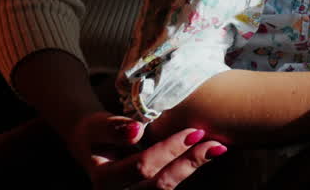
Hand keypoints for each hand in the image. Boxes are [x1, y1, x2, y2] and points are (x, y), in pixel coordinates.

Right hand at [69, 111, 226, 188]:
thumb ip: (112, 128)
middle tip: (212, 142)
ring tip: (217, 148)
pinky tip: (209, 153)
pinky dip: (190, 167)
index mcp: (105, 181)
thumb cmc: (95, 133)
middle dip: (188, 162)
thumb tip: (136, 130)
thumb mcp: (96, 126)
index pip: (141, 167)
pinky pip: (172, 183)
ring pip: (168, 187)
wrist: (93, 144)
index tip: (192, 132)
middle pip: (159, 184)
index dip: (168, 150)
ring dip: (194, 166)